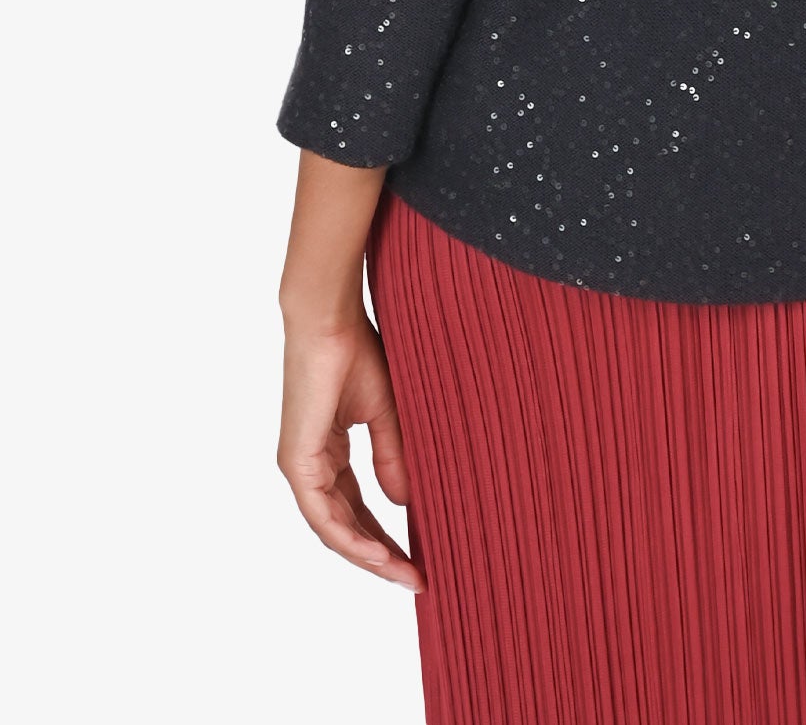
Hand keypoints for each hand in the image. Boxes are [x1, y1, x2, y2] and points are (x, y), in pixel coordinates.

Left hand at [277, 313, 424, 592]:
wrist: (330, 319)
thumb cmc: (356, 351)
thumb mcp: (386, 413)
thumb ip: (391, 457)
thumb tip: (402, 502)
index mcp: (327, 453)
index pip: (357, 508)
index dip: (386, 535)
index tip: (416, 557)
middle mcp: (310, 466)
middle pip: (345, 526)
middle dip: (380, 555)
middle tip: (413, 577)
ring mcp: (300, 466)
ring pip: (333, 529)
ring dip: (368, 555)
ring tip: (402, 574)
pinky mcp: (297, 462)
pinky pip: (323, 515)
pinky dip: (351, 538)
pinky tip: (377, 554)